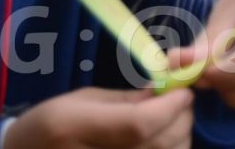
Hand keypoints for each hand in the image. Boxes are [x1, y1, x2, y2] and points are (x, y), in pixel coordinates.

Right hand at [4, 87, 192, 148]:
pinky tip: (163, 142)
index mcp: (75, 127)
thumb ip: (128, 100)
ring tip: (173, 122)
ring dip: (180, 139)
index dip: (170, 107)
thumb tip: (168, 93)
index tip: (183, 90)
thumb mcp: (83, 101)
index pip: (139, 123)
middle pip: (158, 144)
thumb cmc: (50, 125)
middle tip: (183, 103)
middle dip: (181, 119)